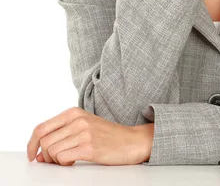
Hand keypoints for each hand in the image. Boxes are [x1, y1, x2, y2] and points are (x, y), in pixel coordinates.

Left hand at [27, 107, 149, 165]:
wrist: (132, 141)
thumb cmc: (108, 135)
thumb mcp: (84, 126)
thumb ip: (62, 135)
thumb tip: (38, 153)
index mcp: (74, 113)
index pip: (41, 128)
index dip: (31, 144)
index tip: (32, 155)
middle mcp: (78, 120)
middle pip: (44, 141)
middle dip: (45, 155)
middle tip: (55, 160)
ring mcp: (84, 133)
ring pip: (51, 151)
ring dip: (56, 160)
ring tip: (69, 159)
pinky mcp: (89, 147)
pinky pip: (62, 158)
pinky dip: (64, 163)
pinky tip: (74, 160)